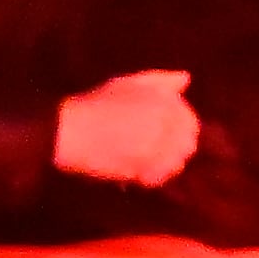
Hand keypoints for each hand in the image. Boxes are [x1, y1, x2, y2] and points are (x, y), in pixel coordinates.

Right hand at [52, 68, 202, 188]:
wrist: (68, 129)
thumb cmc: (97, 104)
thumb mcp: (129, 83)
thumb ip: (161, 80)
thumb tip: (186, 78)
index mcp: (166, 101)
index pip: (190, 123)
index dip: (179, 133)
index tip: (163, 138)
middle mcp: (166, 121)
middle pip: (187, 144)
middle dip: (174, 150)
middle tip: (153, 154)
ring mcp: (155, 144)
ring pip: (176, 163)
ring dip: (164, 166)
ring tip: (145, 164)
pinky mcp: (141, 164)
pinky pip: (159, 177)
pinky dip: (152, 178)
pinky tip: (138, 175)